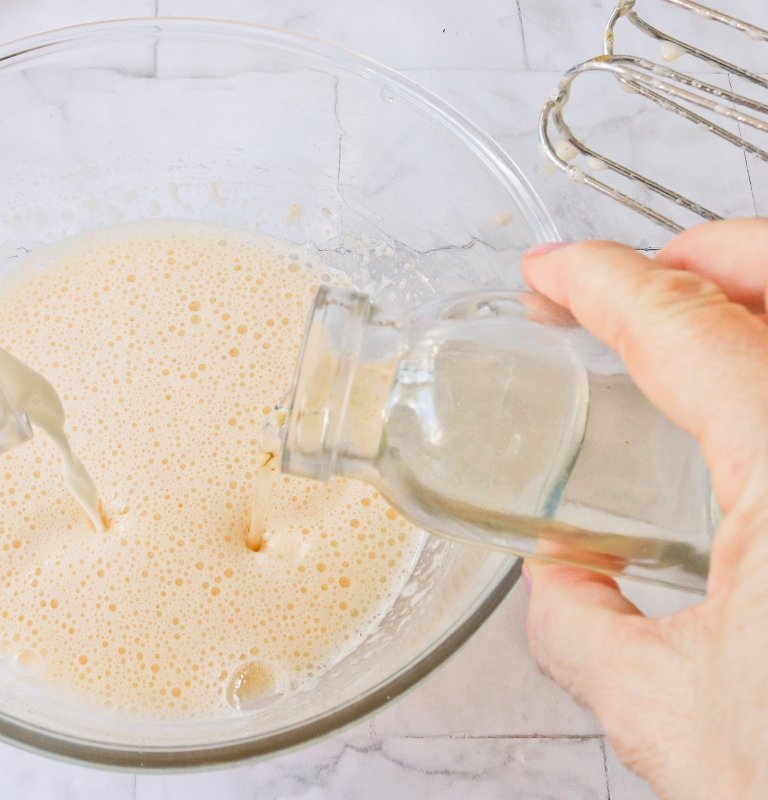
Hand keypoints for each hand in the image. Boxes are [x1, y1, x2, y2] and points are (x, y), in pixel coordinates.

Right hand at [520, 220, 767, 799]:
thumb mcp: (672, 716)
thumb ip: (580, 628)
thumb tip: (562, 582)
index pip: (685, 322)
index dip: (600, 282)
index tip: (550, 275)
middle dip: (698, 254)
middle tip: (628, 286)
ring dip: (760, 297)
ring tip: (697, 327)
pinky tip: (758, 415)